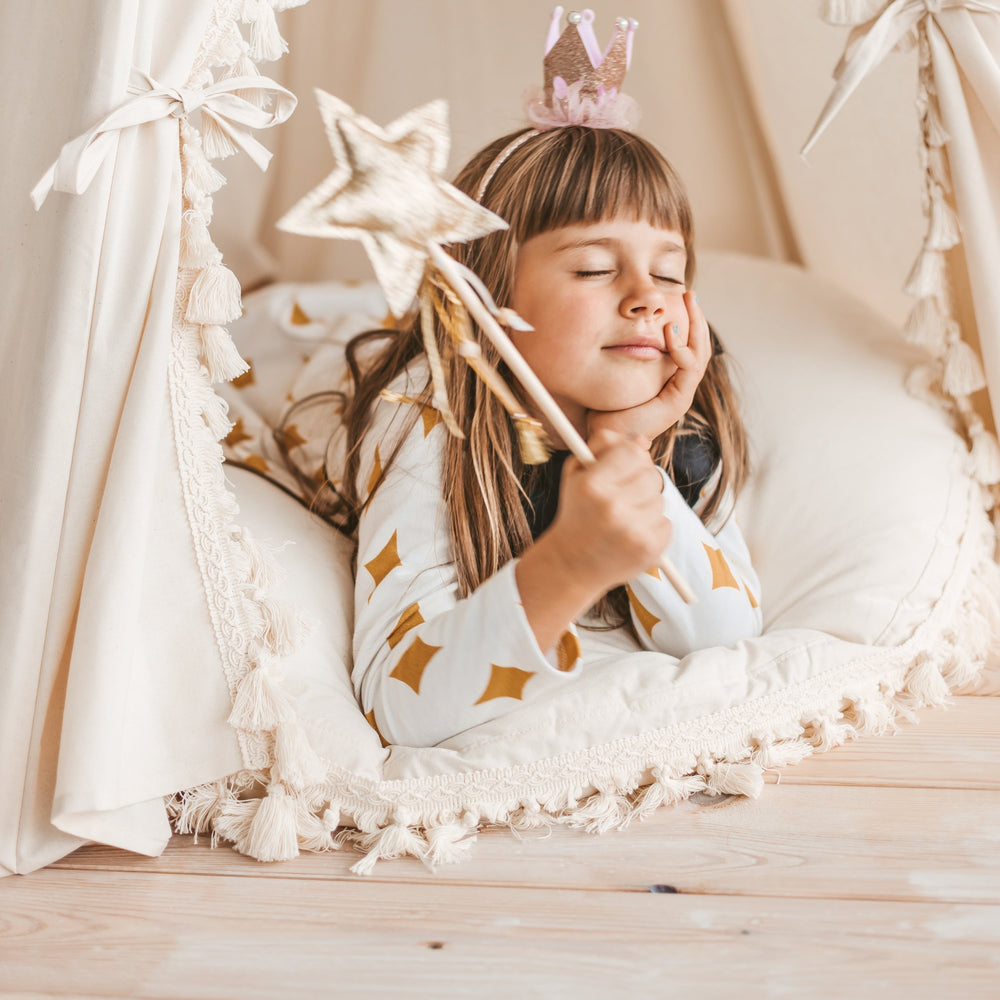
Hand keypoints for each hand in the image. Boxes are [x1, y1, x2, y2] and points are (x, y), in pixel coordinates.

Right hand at [542, 429, 672, 596]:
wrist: (572, 564)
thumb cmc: (577, 512)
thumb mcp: (576, 473)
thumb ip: (603, 446)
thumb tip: (642, 440)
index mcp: (592, 485)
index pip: (633, 452)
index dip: (630, 458)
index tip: (622, 469)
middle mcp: (612, 507)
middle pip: (651, 475)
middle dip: (640, 483)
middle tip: (622, 497)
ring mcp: (633, 530)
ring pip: (660, 500)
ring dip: (646, 507)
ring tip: (622, 520)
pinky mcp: (649, 548)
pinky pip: (666, 523)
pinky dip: (653, 527)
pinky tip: (631, 535)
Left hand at [588, 291, 710, 441]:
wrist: (606, 435)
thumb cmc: (605, 405)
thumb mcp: (617, 370)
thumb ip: (624, 352)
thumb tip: (618, 324)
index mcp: (669, 376)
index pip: (687, 343)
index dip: (687, 320)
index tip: (681, 295)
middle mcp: (679, 384)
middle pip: (699, 346)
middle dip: (696, 318)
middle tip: (691, 293)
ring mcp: (681, 393)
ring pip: (699, 355)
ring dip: (695, 327)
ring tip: (688, 303)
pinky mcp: (677, 401)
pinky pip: (688, 370)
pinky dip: (682, 350)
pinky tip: (671, 333)